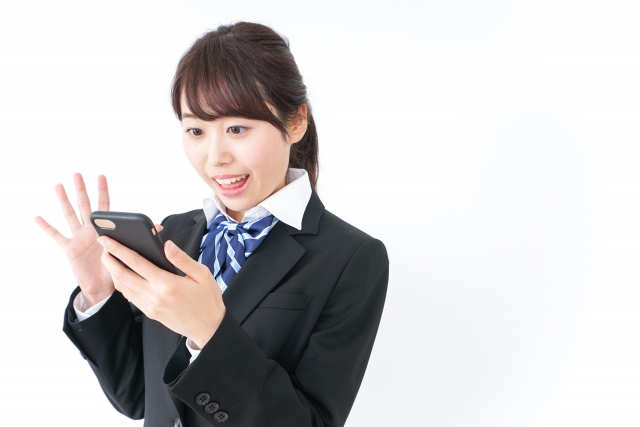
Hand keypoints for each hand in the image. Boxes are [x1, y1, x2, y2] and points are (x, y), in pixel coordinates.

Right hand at [35, 173, 163, 308]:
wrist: (103, 287)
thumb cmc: (117, 268)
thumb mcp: (130, 251)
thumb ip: (142, 238)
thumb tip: (161, 227)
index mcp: (105, 229)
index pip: (105, 207)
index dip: (103, 191)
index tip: (101, 176)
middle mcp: (90, 230)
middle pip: (85, 206)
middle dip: (82, 190)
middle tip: (77, 173)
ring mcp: (78, 237)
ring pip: (70, 215)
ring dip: (63, 200)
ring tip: (58, 185)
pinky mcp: (69, 248)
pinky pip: (56, 236)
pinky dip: (47, 227)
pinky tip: (37, 217)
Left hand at [97, 236, 225, 348]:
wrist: (209, 327)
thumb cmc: (208, 300)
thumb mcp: (202, 274)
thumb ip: (182, 259)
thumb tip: (166, 245)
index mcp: (167, 284)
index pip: (136, 262)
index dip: (118, 249)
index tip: (106, 239)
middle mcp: (154, 296)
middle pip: (122, 275)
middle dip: (109, 259)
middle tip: (104, 246)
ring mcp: (150, 306)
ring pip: (123, 287)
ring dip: (113, 271)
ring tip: (111, 258)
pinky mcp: (150, 313)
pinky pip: (130, 296)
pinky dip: (122, 283)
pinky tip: (124, 274)